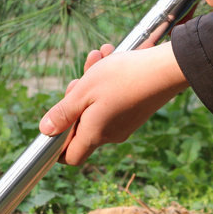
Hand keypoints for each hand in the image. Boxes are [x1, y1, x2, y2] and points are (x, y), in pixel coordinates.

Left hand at [39, 42, 187, 164]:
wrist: (167, 69)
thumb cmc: (121, 78)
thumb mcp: (83, 92)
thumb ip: (62, 113)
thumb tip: (45, 131)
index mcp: (94, 134)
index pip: (70, 157)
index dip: (57, 145)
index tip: (55, 123)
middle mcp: (110, 134)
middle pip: (81, 124)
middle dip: (75, 98)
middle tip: (79, 77)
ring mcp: (125, 123)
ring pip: (96, 106)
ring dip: (91, 82)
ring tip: (98, 56)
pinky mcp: (136, 111)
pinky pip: (113, 100)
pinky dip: (107, 81)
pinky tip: (111, 57)